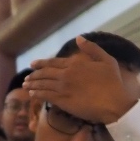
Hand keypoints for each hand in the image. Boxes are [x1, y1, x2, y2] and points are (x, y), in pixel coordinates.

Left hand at [23, 36, 139, 125]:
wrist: (113, 102)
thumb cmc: (113, 82)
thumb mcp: (106, 60)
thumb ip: (92, 48)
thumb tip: (78, 38)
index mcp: (75, 63)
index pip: (53, 62)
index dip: (41, 63)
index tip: (32, 64)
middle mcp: (66, 74)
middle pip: (45, 73)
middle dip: (34, 75)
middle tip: (26, 77)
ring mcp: (62, 87)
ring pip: (42, 84)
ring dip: (32, 84)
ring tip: (25, 85)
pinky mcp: (62, 100)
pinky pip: (45, 95)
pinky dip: (37, 94)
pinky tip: (32, 94)